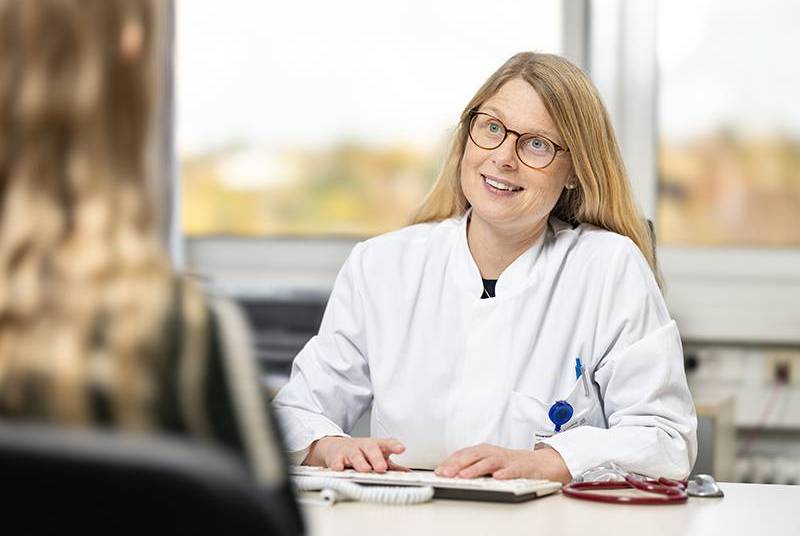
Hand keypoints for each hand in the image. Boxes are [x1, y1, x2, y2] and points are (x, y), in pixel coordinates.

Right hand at [304, 436, 408, 472]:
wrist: (335, 447)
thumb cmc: (361, 453)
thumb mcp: (377, 456)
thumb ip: (393, 466)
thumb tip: (408, 473)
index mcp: (376, 446)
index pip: (386, 444)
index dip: (394, 446)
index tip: (401, 449)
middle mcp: (363, 446)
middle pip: (371, 449)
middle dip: (376, 458)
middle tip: (382, 467)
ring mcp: (349, 451)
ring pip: (355, 455)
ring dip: (360, 462)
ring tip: (365, 470)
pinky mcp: (336, 457)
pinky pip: (336, 461)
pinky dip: (337, 465)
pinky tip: (340, 469)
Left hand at [434, 443, 571, 483]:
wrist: (540, 463)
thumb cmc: (511, 464)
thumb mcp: (489, 462)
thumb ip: (473, 465)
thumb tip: (451, 473)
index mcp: (485, 451)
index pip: (464, 454)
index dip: (451, 461)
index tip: (439, 470)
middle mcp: (494, 453)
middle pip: (473, 456)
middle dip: (458, 464)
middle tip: (446, 473)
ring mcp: (507, 460)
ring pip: (489, 462)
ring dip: (476, 469)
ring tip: (464, 476)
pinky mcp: (521, 468)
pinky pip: (512, 470)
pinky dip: (504, 473)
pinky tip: (497, 478)